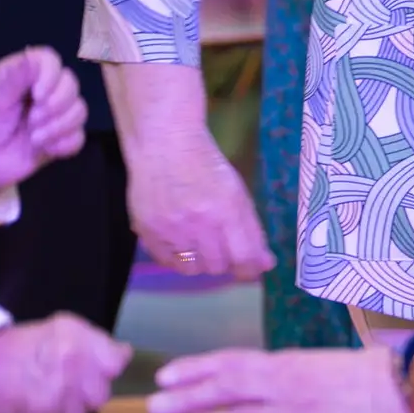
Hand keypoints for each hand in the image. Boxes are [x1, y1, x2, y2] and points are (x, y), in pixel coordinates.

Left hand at [0, 48, 86, 197]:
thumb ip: (14, 77)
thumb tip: (34, 55)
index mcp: (28, 75)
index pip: (51, 61)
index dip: (51, 76)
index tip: (38, 95)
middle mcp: (47, 90)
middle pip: (71, 85)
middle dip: (54, 106)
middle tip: (32, 120)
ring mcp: (57, 114)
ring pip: (79, 110)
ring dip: (57, 127)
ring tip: (35, 138)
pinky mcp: (62, 138)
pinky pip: (78, 137)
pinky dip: (63, 144)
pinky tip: (46, 148)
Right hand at [0, 316, 129, 412]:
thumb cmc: (22, 344)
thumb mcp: (63, 327)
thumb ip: (96, 340)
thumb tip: (124, 355)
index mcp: (77, 346)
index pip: (116, 364)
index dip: (107, 365)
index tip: (96, 365)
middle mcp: (71, 375)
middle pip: (102, 394)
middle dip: (89, 390)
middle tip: (71, 382)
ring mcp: (57, 403)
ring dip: (71, 409)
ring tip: (52, 395)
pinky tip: (39, 406)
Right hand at [125, 131, 274, 281]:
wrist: (164, 143)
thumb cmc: (206, 164)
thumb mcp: (236, 191)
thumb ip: (251, 230)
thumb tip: (266, 264)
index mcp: (226, 209)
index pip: (242, 257)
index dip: (248, 268)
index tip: (250, 267)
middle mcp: (198, 222)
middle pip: (216, 266)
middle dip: (222, 258)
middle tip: (219, 241)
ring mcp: (170, 228)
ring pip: (191, 269)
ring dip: (198, 260)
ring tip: (197, 238)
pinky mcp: (147, 231)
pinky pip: (166, 262)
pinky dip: (175, 256)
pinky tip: (178, 237)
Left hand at [150, 346, 413, 412]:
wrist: (401, 392)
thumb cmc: (368, 375)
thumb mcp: (322, 365)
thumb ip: (291, 378)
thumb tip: (266, 387)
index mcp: (286, 362)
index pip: (230, 362)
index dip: (196, 368)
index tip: (167, 373)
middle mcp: (281, 387)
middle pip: (223, 390)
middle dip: (185, 397)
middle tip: (153, 404)